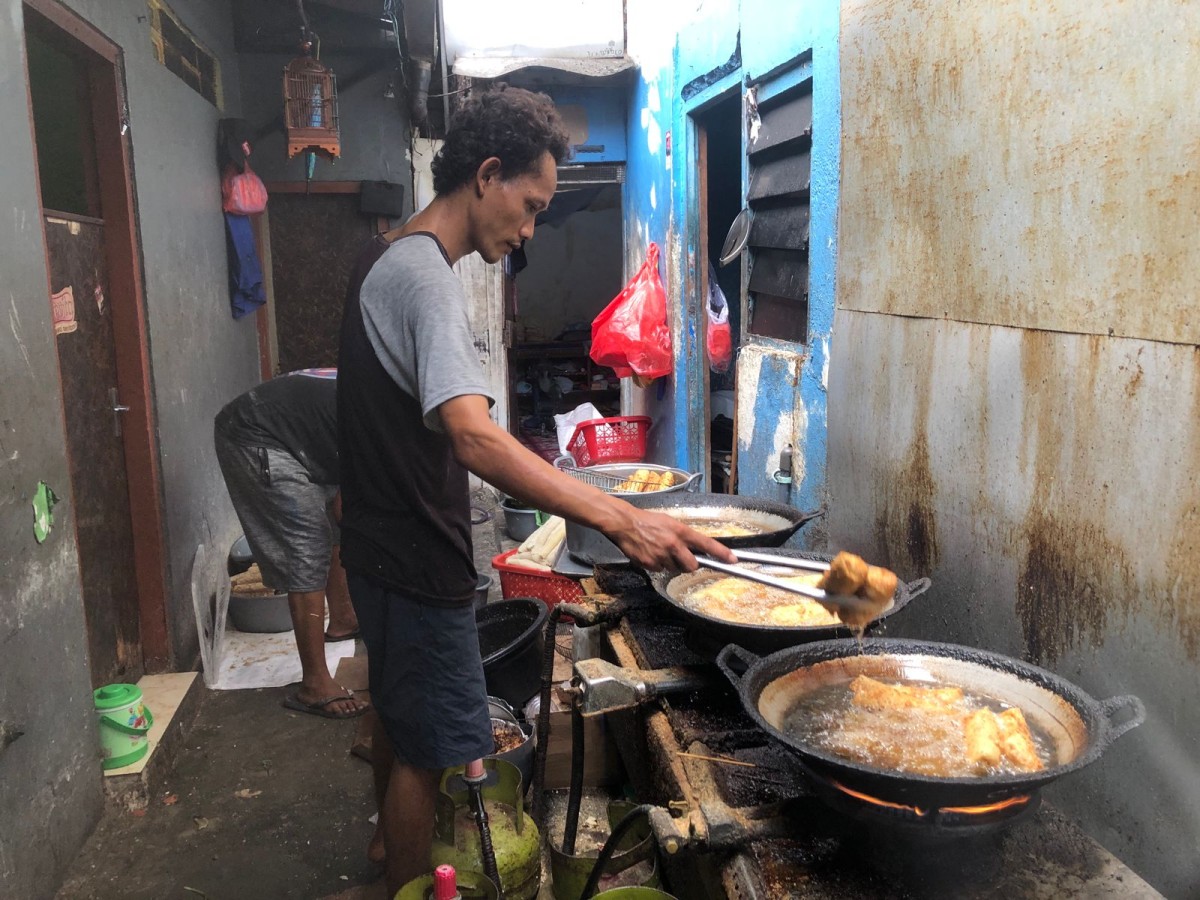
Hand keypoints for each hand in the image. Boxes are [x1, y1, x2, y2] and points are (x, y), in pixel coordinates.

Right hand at [607, 507, 736, 571]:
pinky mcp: (649, 564)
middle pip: (691, 566)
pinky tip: (651, 554)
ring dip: (671, 564)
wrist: (625, 523)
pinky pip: (660, 570)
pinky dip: (658, 565)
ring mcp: (661, 556)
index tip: (733, 559)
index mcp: (680, 531)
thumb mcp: (670, 522)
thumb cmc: (648, 520)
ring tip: (660, 550)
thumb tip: (695, 547)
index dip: (721, 553)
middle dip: (689, 564)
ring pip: (675, 569)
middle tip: (682, 557)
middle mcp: (673, 545)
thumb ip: (683, 535)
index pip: (705, 543)